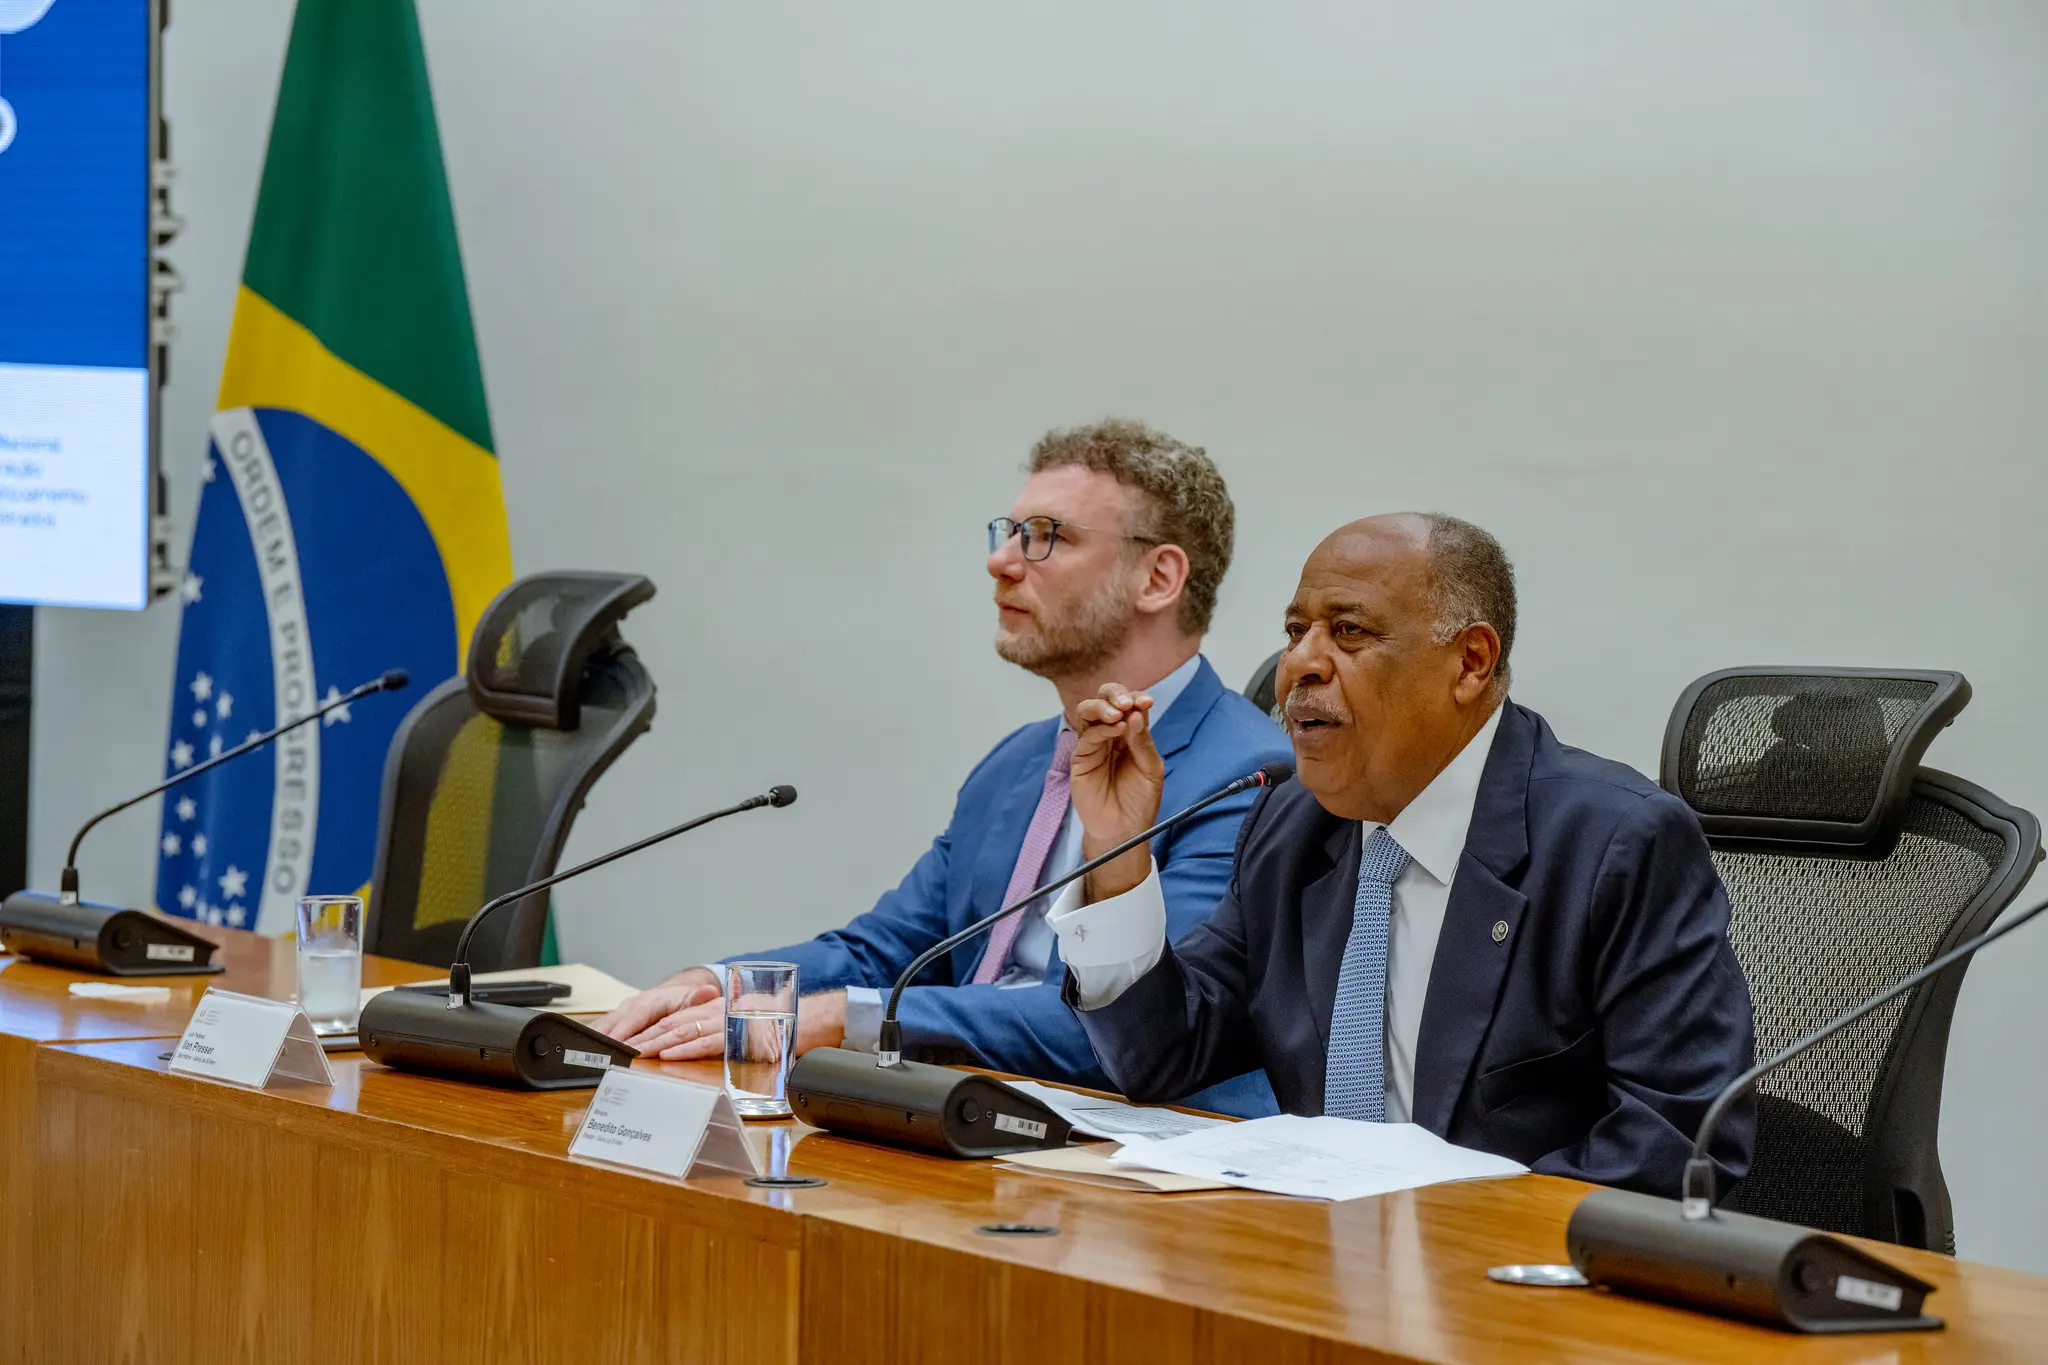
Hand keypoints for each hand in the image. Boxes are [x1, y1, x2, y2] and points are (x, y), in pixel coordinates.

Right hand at [591, 966, 719, 1055]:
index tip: (619, 1045)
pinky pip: (602, 1027)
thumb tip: (709, 992)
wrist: (675, 992)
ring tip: (585, 1054)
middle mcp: (634, 1004)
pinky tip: (583, 1049)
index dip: (626, 1031)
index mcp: (652, 1000)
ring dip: (596, 1038)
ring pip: (606, 1024)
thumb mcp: (694, 1000)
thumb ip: (700, 999)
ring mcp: (623, 1010)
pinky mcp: (617, 1018)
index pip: (636, 1016)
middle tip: (598, 1055)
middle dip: (607, 1038)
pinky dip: (593, 1037)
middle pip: (617, 1021)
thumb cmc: (683, 1000)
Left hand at [649, 988, 847, 1062]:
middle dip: (646, 1037)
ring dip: (658, 1044)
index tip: (630, 1040)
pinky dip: (685, 1049)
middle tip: (622, 1049)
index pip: (677, 1017)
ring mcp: (729, 1021)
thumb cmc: (783, 1024)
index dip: (652, 1029)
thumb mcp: (747, 1024)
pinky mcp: (740, 1035)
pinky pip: (707, 1042)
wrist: (814, 1018)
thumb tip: (703, 1046)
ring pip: (685, 1031)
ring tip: (636, 1053)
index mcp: (718, 1009)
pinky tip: (668, 1055)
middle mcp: (719, 1011)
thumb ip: (724, 1032)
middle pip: (673, 1023)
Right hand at [1070, 681, 1165, 901]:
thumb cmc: (1140, 801)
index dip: (1135, 698)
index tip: (1146, 701)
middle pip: (1104, 700)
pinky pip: (1086, 736)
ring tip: (1118, 713)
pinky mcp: (1080, 758)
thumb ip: (1143, 742)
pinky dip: (1101, 728)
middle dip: (1114, 693)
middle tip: (1126, 702)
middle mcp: (1110, 734)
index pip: (1129, 704)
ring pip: (1088, 712)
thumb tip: (1136, 714)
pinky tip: (1115, 729)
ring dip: (1102, 706)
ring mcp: (1093, 745)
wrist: (1125, 830)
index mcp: (1130, 733)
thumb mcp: (1151, 770)